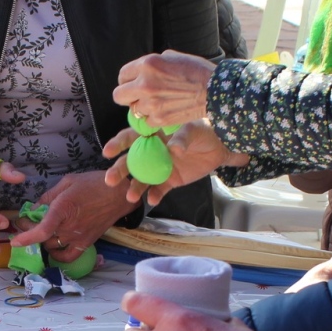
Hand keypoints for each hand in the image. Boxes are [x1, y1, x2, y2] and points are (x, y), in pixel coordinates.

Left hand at [7, 169, 135, 262]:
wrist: (119, 194)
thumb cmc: (94, 184)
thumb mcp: (67, 182)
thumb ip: (48, 196)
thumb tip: (34, 208)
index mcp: (63, 209)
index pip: (41, 230)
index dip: (26, 238)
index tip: (14, 240)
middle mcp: (69, 227)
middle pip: (43, 238)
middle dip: (30, 231)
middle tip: (26, 222)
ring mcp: (78, 237)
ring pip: (52, 247)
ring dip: (43, 241)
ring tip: (41, 230)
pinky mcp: (86, 243)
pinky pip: (68, 256)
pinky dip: (58, 256)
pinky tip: (53, 247)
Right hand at [103, 121, 247, 206]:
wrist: (222, 146)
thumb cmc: (205, 130)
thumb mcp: (194, 129)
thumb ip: (182, 138)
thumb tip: (173, 149)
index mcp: (154, 134)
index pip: (132, 137)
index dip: (119, 143)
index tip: (108, 152)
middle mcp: (153, 151)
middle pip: (131, 160)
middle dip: (120, 170)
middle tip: (110, 180)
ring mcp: (160, 167)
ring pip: (142, 178)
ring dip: (135, 187)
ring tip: (130, 197)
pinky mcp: (170, 180)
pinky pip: (159, 189)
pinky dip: (155, 195)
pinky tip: (152, 201)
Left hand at [112, 51, 217, 129]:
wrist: (215, 90)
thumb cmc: (196, 70)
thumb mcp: (172, 57)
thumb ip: (152, 64)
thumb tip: (140, 71)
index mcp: (148, 64)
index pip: (122, 75)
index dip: (128, 80)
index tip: (135, 83)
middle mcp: (145, 83)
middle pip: (118, 95)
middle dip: (127, 96)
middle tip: (138, 96)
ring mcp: (151, 103)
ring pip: (133, 110)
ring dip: (142, 108)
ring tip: (159, 103)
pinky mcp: (159, 119)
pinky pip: (146, 122)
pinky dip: (154, 119)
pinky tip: (166, 111)